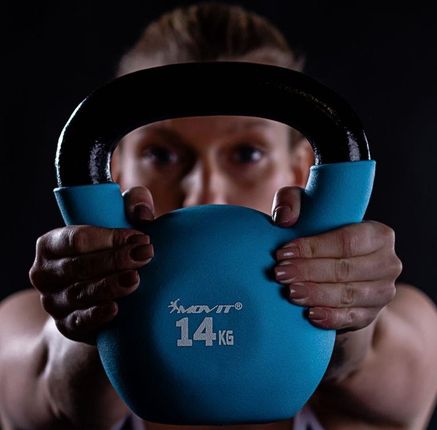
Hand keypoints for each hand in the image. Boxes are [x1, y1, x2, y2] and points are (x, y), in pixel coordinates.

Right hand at [29, 186, 154, 344]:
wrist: (103, 293)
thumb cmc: (112, 250)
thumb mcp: (121, 222)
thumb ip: (134, 205)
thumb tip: (142, 214)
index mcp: (51, 244)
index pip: (77, 239)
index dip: (109, 237)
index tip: (139, 236)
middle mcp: (45, 273)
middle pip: (79, 265)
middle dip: (115, 259)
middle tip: (145, 254)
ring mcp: (54, 302)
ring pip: (80, 293)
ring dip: (110, 285)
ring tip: (136, 278)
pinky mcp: (67, 325)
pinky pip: (80, 322)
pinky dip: (97, 315)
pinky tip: (116, 308)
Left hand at [271, 186, 402, 331]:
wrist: (332, 270)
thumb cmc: (318, 234)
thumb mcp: (306, 209)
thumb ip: (292, 201)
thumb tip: (284, 218)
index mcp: (378, 234)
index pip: (346, 241)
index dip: (313, 248)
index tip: (283, 252)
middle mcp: (388, 263)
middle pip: (346, 269)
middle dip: (309, 271)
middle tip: (280, 273)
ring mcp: (383, 292)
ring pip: (348, 295)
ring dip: (317, 294)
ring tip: (290, 292)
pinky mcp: (371, 314)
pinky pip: (353, 318)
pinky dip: (332, 317)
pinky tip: (311, 315)